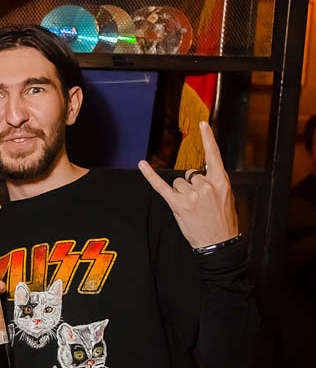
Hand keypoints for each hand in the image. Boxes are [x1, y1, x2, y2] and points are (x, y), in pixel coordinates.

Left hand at [137, 122, 238, 248]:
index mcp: (220, 181)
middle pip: (189, 175)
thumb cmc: (222, 221)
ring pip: (178, 183)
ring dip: (181, 194)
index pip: (213, 156)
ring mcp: (191, 195)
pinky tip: (142, 164)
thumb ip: (213, 183)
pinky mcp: (178, 204)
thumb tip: (196, 177)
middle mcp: (206, 185)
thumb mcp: (225, 198)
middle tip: (199, 204)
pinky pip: (161, 186)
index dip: (208, 139)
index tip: (202, 124)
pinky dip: (150, 175)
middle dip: (191, 187)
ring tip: (192, 209)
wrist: (219, 243)